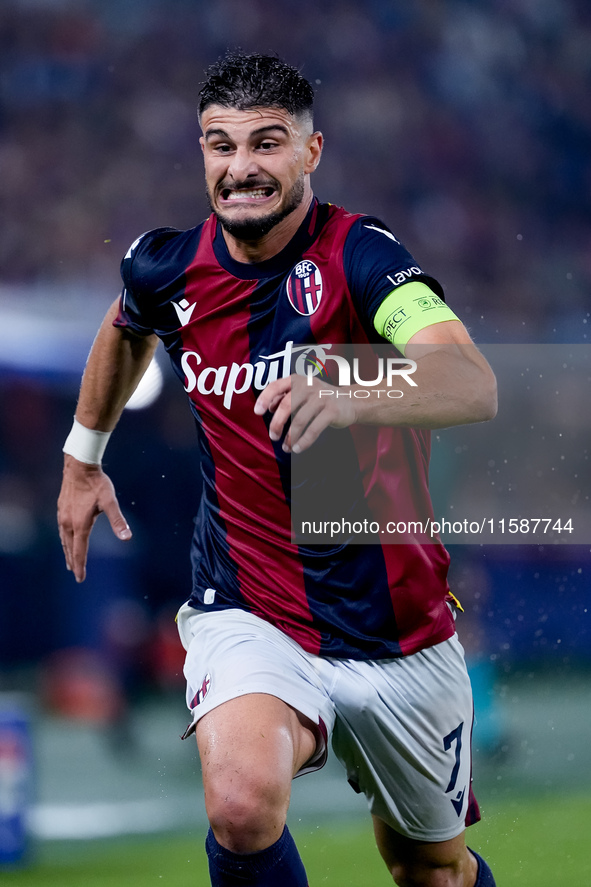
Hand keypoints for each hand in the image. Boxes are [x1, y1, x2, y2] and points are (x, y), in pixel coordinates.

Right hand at [57, 454, 131, 582]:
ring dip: (67, 551)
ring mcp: (62, 515)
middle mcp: (68, 523)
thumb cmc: (97, 484)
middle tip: (76, 574)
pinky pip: (61, 530)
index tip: (80, 579)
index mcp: (80, 524)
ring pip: (64, 539)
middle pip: (70, 548)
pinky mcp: (61, 508)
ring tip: (69, 561)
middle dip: (73, 562)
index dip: (80, 566)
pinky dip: (64, 539)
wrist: (79, 466)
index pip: (79, 551)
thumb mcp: (110, 502)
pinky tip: (66, 537)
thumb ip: (118, 521)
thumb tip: (127, 538)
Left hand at [254, 374, 355, 453]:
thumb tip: (269, 407)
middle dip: (277, 424)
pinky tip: (297, 448)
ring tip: (286, 448)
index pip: (276, 386)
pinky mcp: (332, 411)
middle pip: (286, 405)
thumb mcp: (302, 393)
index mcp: (298, 380)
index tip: (257, 412)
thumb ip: (285, 397)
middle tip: (273, 436)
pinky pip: (314, 429)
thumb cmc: (320, 399)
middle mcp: (308, 386)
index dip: (265, 399)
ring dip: (290, 437)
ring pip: (299, 420)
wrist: (351, 401)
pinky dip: (304, 441)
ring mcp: (321, 397)